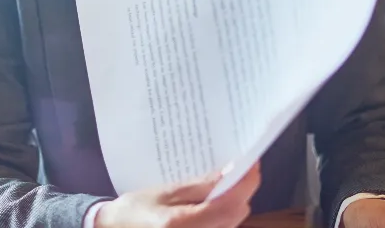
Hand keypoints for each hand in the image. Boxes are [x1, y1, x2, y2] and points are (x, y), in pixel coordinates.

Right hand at [95, 165, 260, 227]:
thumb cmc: (133, 211)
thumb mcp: (163, 192)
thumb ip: (198, 186)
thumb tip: (230, 173)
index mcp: (181, 224)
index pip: (228, 205)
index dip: (245, 183)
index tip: (251, 162)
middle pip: (236, 214)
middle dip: (240, 189)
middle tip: (237, 165)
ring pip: (233, 221)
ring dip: (233, 200)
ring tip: (224, 179)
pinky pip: (223, 226)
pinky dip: (224, 211)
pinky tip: (215, 198)